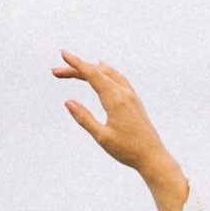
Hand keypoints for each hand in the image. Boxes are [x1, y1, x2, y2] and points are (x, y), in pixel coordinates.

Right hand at [55, 53, 189, 210]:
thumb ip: (84, 118)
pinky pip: (118, 79)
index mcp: (116, 100)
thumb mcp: (101, 137)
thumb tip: (68, 102)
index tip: (63, 53)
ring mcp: (131, 96)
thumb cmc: (127, 150)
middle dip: (76, 69)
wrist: (153, 157)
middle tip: (56, 72)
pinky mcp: (135, 101)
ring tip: (74, 70)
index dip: (76, 63)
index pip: (93, 74)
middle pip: (98, 72)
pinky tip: (102, 72)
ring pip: (109, 73)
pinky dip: (105, 72)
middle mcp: (125, 93)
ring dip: (91, 70)